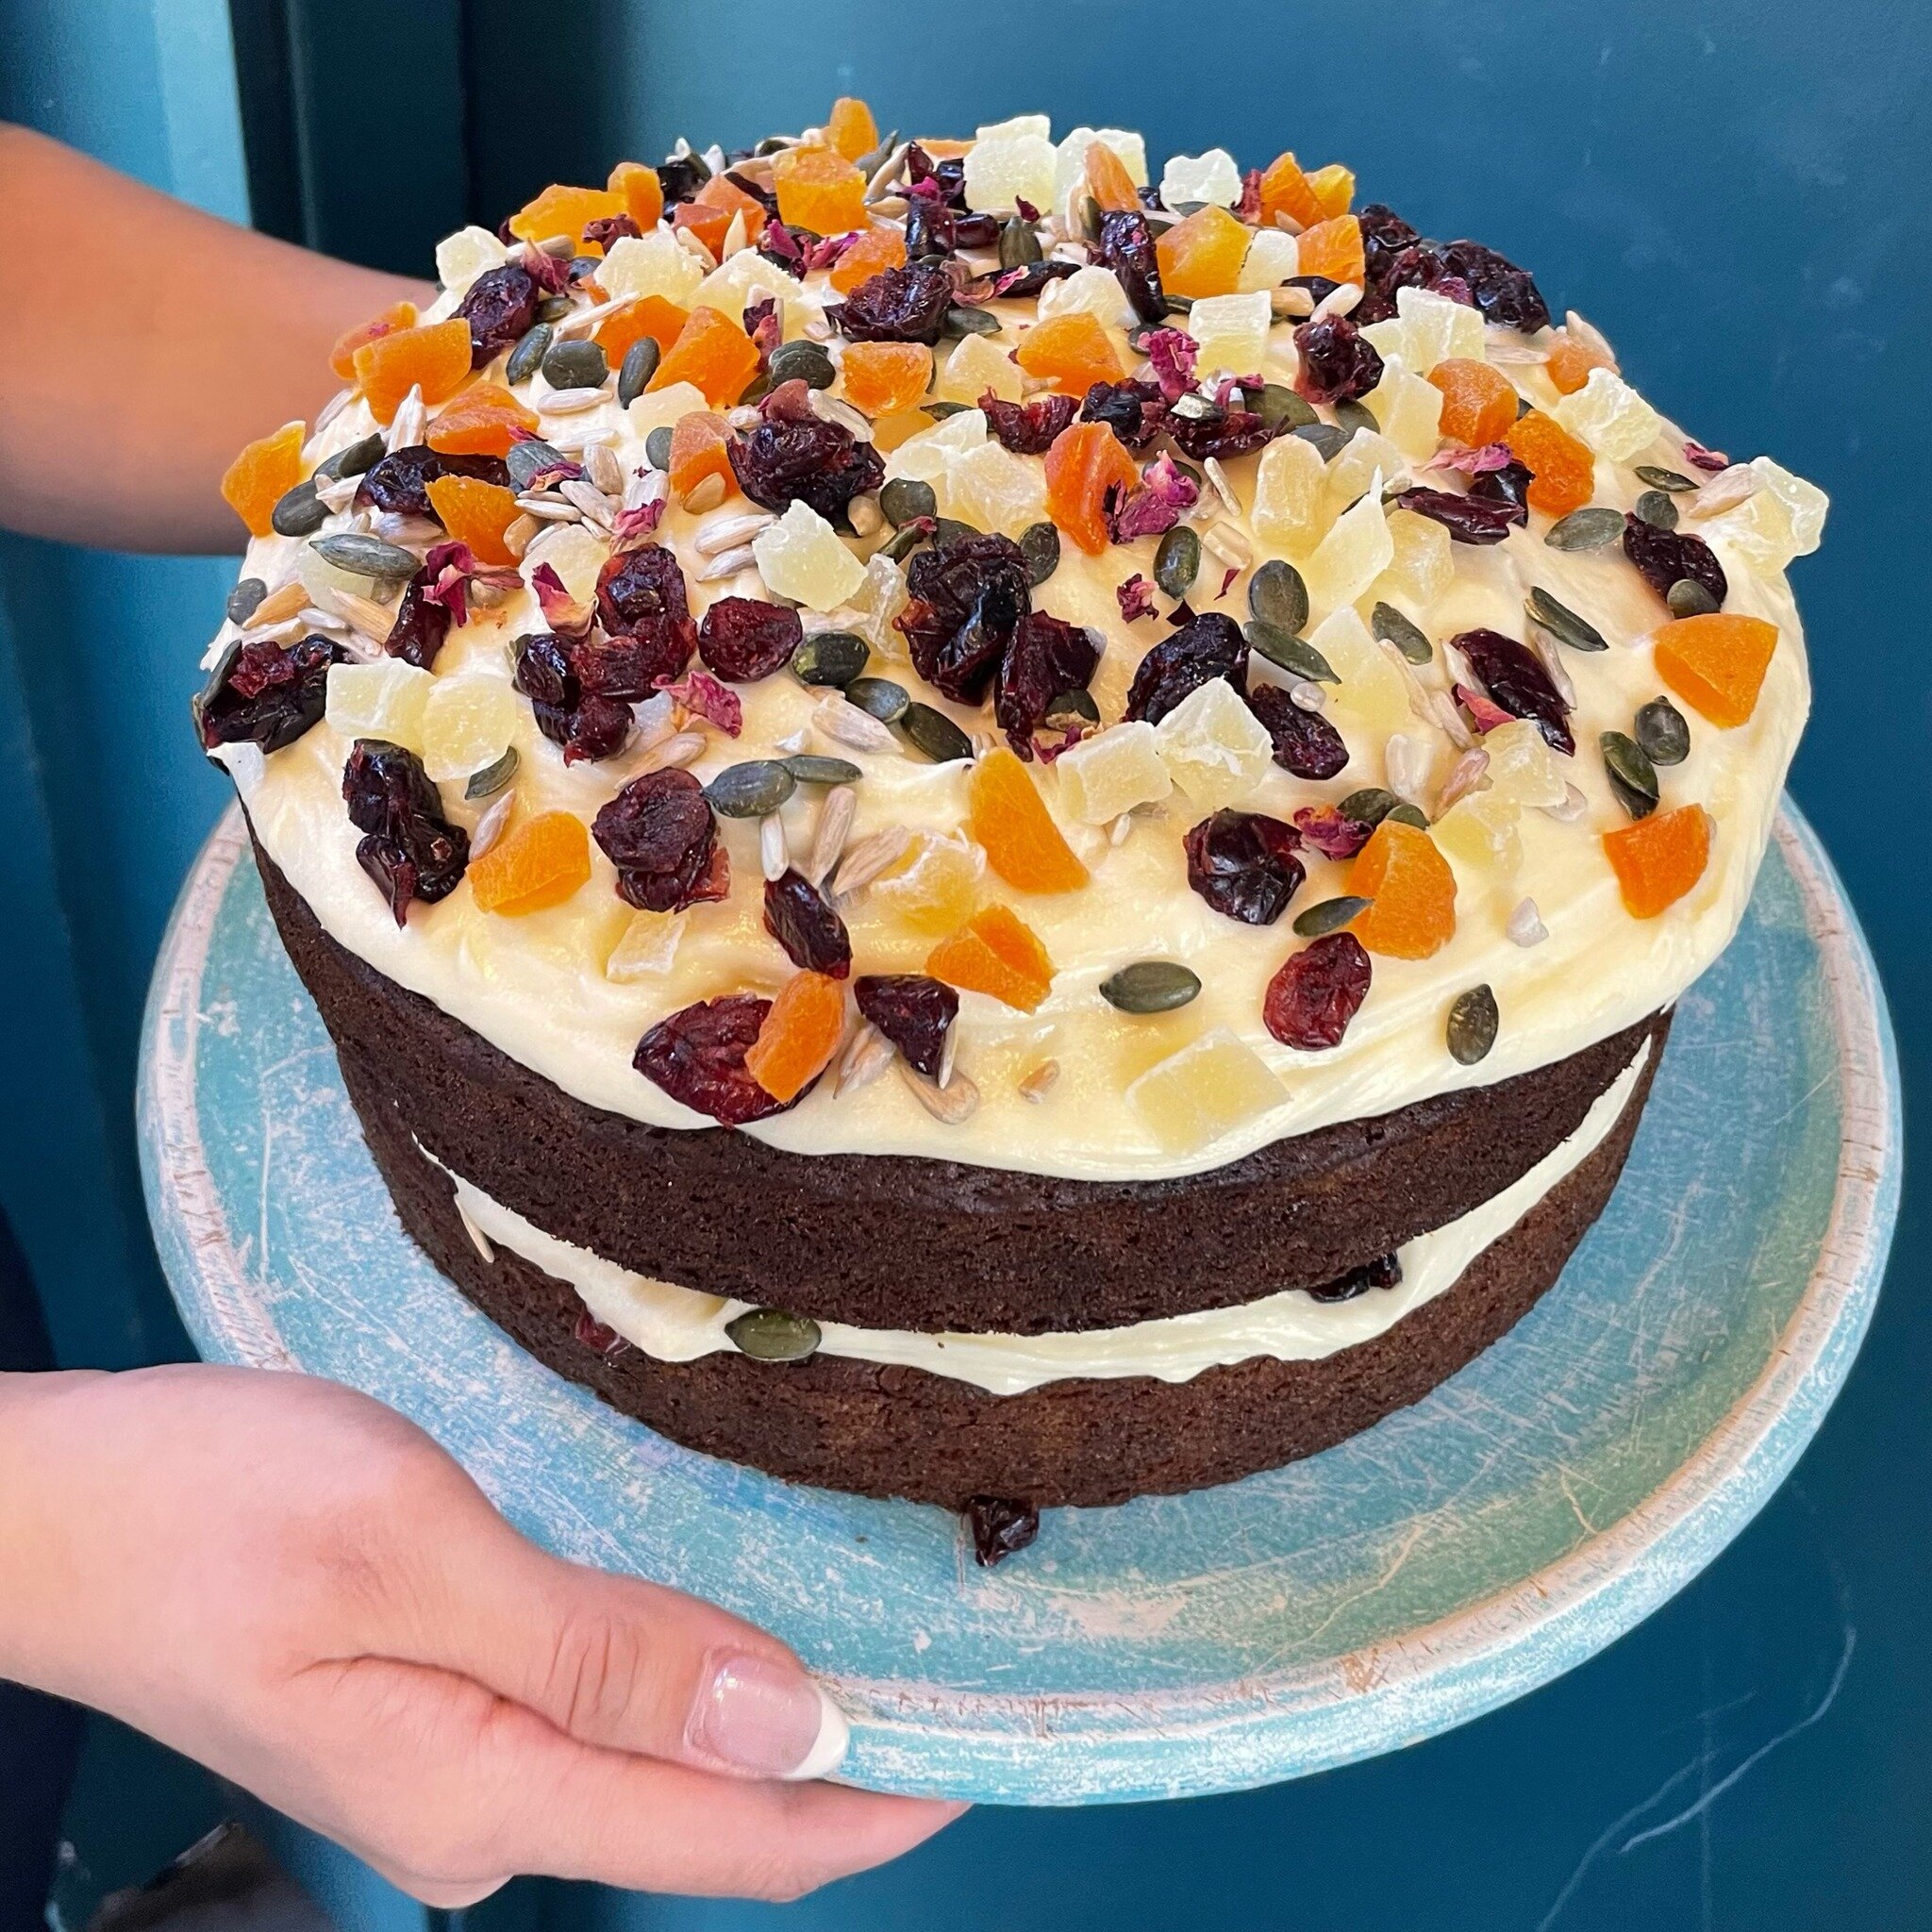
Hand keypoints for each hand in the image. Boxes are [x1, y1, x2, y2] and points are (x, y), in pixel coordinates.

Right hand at [0, 1365, 960, 1902]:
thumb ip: (603, 1655)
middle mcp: (483, 1809)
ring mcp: (452, 1766)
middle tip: (963, 1675)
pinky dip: (685, 1677)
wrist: (47, 1514)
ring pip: (659, 1760)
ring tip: (876, 1642)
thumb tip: (786, 1721)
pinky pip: (599, 1715)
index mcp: (489, 1789)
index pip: (735, 1834)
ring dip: (768, 1715)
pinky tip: (726, 1619)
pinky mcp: (430, 1709)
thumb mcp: (418, 1557)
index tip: (991, 1748)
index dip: (872, 1804)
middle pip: (708, 1811)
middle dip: (840, 1762)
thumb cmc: (212, 1511)